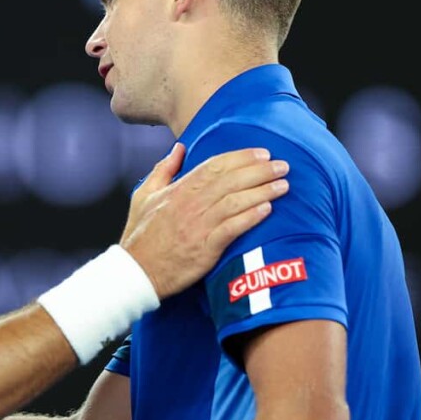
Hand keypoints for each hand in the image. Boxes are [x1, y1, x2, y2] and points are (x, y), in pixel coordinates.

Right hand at [120, 143, 288, 298]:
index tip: (262, 153)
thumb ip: (163, 169)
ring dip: (262, 191)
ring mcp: (198, 225)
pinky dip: (251, 217)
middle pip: (230, 180)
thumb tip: (179, 148)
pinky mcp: (205, 248)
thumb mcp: (143, 195)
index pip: (214, 166)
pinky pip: (232, 228)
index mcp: (178, 189)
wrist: (137, 271)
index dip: (240, 157)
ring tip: (283, 185)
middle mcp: (190, 204)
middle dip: (259, 170)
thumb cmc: (141, 235)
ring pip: (235, 201)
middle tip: (282, 165)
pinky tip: (268, 209)